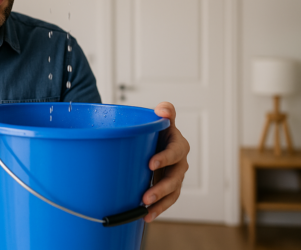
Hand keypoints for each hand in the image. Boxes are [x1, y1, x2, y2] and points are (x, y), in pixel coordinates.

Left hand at [142, 102, 189, 221]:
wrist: (158, 142)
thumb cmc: (160, 131)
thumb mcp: (163, 121)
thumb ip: (166, 113)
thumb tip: (162, 109)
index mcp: (178, 145)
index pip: (175, 152)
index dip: (165, 158)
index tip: (150, 164)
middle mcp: (180, 163)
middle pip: (175, 177)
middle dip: (161, 188)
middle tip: (146, 196)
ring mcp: (175, 177)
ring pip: (172, 192)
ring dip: (160, 203)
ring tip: (146, 211)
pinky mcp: (169, 187)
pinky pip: (167, 200)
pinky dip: (158, 209)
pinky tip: (146, 216)